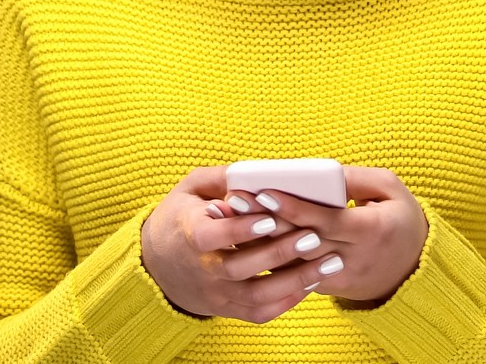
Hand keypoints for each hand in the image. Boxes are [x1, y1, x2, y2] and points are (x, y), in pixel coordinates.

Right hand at [139, 165, 347, 323]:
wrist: (158, 266)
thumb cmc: (181, 217)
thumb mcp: (190, 189)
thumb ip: (220, 178)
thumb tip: (253, 171)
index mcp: (189, 234)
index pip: (211, 237)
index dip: (240, 230)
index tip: (270, 218)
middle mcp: (202, 269)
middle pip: (239, 269)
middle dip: (279, 254)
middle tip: (313, 236)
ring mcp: (216, 293)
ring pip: (256, 297)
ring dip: (295, 281)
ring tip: (327, 262)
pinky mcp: (227, 309)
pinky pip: (260, 313)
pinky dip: (288, 302)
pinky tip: (313, 282)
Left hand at [220, 164, 427, 307]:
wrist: (411, 269)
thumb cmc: (399, 219)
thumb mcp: (390, 189)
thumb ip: (356, 178)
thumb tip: (319, 172)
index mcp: (370, 231)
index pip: (326, 221)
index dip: (294, 208)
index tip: (264, 192)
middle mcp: (351, 259)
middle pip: (301, 241)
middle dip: (264, 222)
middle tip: (232, 202)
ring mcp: (337, 278)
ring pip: (290, 262)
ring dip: (255, 241)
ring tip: (227, 218)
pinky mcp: (326, 288)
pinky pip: (292, 274)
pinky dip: (266, 256)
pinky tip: (239, 238)